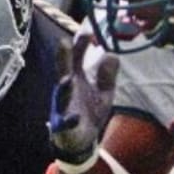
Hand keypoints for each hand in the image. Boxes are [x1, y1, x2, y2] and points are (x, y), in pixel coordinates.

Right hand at [48, 33, 117, 165]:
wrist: (80, 141)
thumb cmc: (89, 110)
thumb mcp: (103, 92)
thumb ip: (107, 74)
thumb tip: (112, 53)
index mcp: (75, 78)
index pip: (76, 57)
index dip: (80, 44)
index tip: (88, 32)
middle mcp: (66, 89)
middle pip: (63, 70)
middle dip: (63, 58)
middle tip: (64, 42)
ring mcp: (62, 106)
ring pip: (61, 96)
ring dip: (63, 88)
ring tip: (66, 80)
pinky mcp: (63, 125)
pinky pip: (66, 123)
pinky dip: (69, 121)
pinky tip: (75, 117)